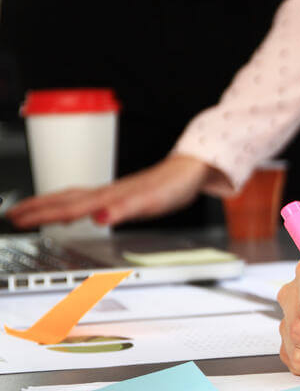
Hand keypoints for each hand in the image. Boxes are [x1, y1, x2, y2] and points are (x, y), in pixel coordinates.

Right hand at [8, 154, 219, 228]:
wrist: (191, 171)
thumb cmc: (173, 186)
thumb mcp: (149, 202)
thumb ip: (123, 210)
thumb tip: (99, 218)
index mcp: (107, 197)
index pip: (67, 207)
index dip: (41, 214)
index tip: (17, 219)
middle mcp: (105, 193)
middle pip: (62, 200)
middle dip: (35, 208)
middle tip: (11, 214)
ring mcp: (111, 192)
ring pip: (71, 197)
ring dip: (48, 205)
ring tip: (30, 211)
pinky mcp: (120, 194)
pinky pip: (86, 199)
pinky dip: (71, 205)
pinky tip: (74, 211)